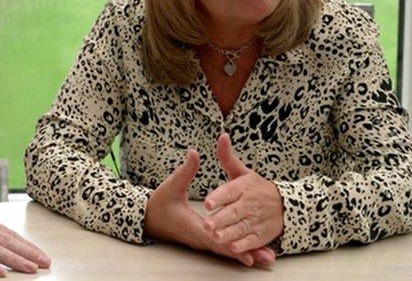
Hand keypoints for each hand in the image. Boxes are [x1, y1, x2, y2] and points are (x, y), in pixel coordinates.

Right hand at [144, 149, 274, 266]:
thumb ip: (185, 170)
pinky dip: (237, 251)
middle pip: (225, 247)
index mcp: (191, 225)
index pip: (213, 236)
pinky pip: (222, 247)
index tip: (245, 246)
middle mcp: (198, 237)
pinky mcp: (202, 240)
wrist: (147, 219)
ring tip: (265, 258)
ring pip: (225, 250)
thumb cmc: (158, 204)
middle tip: (265, 257)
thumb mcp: (171, 185)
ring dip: (245, 253)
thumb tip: (195, 153)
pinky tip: (251, 255)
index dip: (230, 240)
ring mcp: (200, 241)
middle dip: (245, 252)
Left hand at [203, 133, 284, 254]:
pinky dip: (244, 245)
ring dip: (229, 234)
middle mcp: (249, 204)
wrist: (286, 203)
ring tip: (216, 238)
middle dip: (220, 219)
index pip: (229, 191)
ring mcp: (256, 220)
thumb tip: (222, 136)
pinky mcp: (262, 234)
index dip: (218, 197)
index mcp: (242, 187)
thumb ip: (227, 157)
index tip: (207, 202)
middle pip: (234, 212)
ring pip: (241, 228)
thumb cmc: (256, 187)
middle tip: (206, 225)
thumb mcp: (242, 171)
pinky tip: (234, 248)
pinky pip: (253, 240)